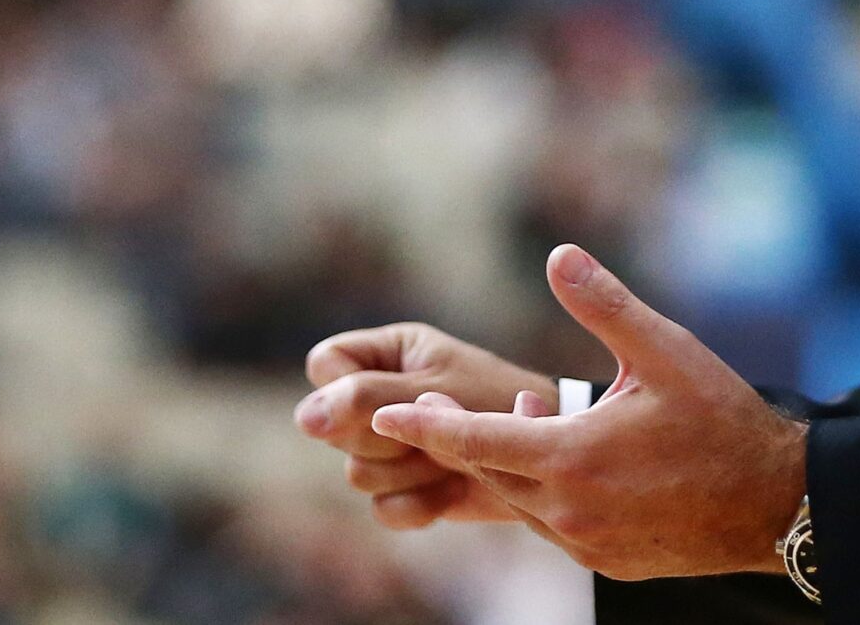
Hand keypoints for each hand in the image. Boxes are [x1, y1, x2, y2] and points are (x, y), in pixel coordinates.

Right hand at [296, 320, 557, 528]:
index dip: (345, 390)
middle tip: (436, 428)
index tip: (392, 398)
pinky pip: (381, 507)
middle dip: (387, 438)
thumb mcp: (437, 391)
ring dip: (409, 473)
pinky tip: (450, 490)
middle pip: (333, 428)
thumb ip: (369, 399)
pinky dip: (417, 504)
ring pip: (357, 473)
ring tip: (452, 458)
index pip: (325, 364)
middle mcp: (386, 394)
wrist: (555, 453)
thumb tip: (305, 417)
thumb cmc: (503, 400)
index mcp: (394, 352)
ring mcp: (394, 442)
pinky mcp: (409, 486)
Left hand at [372, 244, 808, 580]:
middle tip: (440, 407)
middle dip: (462, 438)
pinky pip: (555, 528)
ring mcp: (586, 545)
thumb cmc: (721, 418)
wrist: (775, 502)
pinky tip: (570, 459)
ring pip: (520, 503)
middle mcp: (568, 511)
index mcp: (571, 458)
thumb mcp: (665, 351)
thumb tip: (558, 255)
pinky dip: (544, 493)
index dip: (426, 425)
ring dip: (510, 461)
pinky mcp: (608, 563)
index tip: (383, 414)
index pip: (475, 441)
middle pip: (489, 474)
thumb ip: (604, 305)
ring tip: (530, 414)